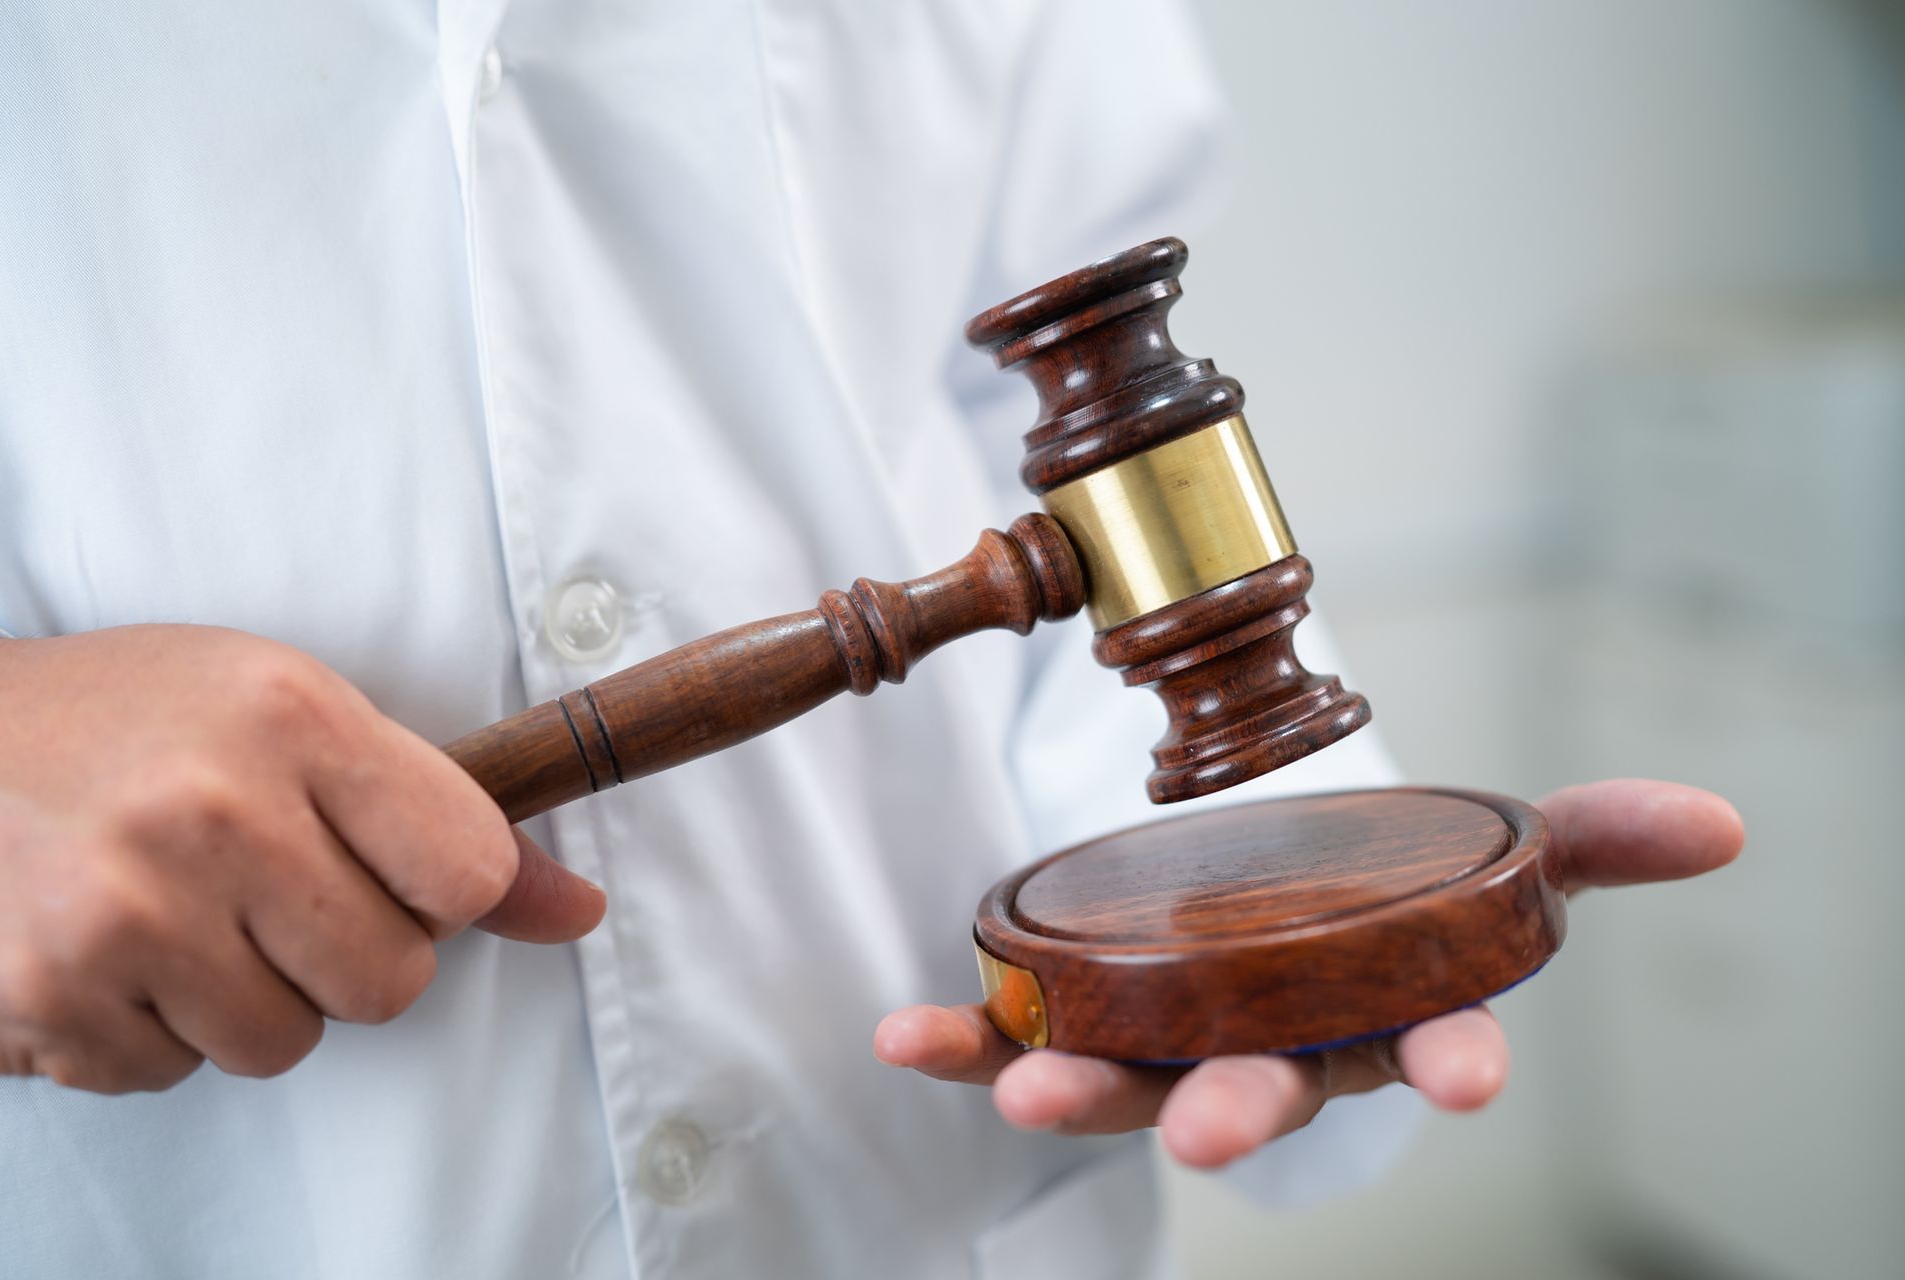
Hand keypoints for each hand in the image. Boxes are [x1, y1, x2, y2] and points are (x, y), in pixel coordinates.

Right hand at [0, 625, 605, 1093]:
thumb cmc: (130, 721)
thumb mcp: (291, 713)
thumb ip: (442, 812)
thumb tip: (575, 910)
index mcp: (292, 718)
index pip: (470, 871)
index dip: (444, 890)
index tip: (399, 872)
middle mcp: (211, 813)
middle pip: (390, 981)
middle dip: (346, 954)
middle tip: (272, 892)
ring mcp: (122, 913)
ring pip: (285, 1043)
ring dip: (247, 998)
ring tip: (183, 913)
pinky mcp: (48, 998)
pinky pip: (172, 1075)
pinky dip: (152, 1031)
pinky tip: (111, 949)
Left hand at [874, 779, 1741, 1167]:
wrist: (1276, 905)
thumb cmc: (1384, 899)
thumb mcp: (1490, 857)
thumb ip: (1590, 842)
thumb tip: (1722, 823)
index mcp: (1383, 1016)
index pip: (1435, 1045)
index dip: (1457, 1062)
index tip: (1473, 1082)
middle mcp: (1281, 1049)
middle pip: (1265, 1091)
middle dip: (1236, 1116)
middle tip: (1208, 1137)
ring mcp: (1179, 1043)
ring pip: (1133, 1082)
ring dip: (1079, 1089)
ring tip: (1023, 1092)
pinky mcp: (1089, 1018)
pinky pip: (1025, 1033)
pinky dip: (964, 1041)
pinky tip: (905, 1034)